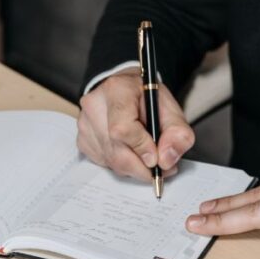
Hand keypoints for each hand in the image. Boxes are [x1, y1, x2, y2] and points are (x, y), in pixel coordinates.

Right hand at [77, 69, 194, 182]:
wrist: (124, 90)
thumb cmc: (145, 98)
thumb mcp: (169, 108)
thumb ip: (177, 133)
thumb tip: (166, 161)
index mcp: (116, 90)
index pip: (122, 129)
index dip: (141, 148)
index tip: (156, 159)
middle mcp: (94, 106)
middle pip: (115, 151)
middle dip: (141, 167)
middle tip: (160, 168)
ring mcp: (85, 124)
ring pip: (111, 162)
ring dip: (133, 167)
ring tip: (147, 155)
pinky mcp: (82, 140)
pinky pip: (104, 163)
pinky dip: (121, 164)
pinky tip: (129, 151)